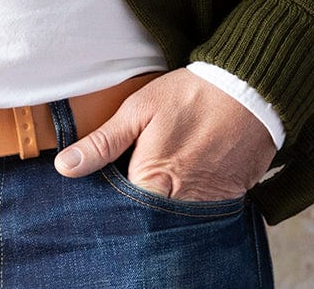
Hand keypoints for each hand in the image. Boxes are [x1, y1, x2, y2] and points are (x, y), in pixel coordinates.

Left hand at [53, 68, 275, 200]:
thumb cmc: (190, 96)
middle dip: (137, 206)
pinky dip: (191, 203)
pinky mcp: (227, 203)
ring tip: (165, 174)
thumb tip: (65, 167)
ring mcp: (205, 208)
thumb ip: (102, 142)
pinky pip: (201, 215)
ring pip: (173, 220)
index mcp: (150, 183)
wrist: (249, 92)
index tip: (110, 181)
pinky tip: (188, 178)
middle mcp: (178, 205)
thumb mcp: (139, 110)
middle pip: (146, 220)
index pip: (119, 210)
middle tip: (140, 171)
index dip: (112, 199)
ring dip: (164, 205)